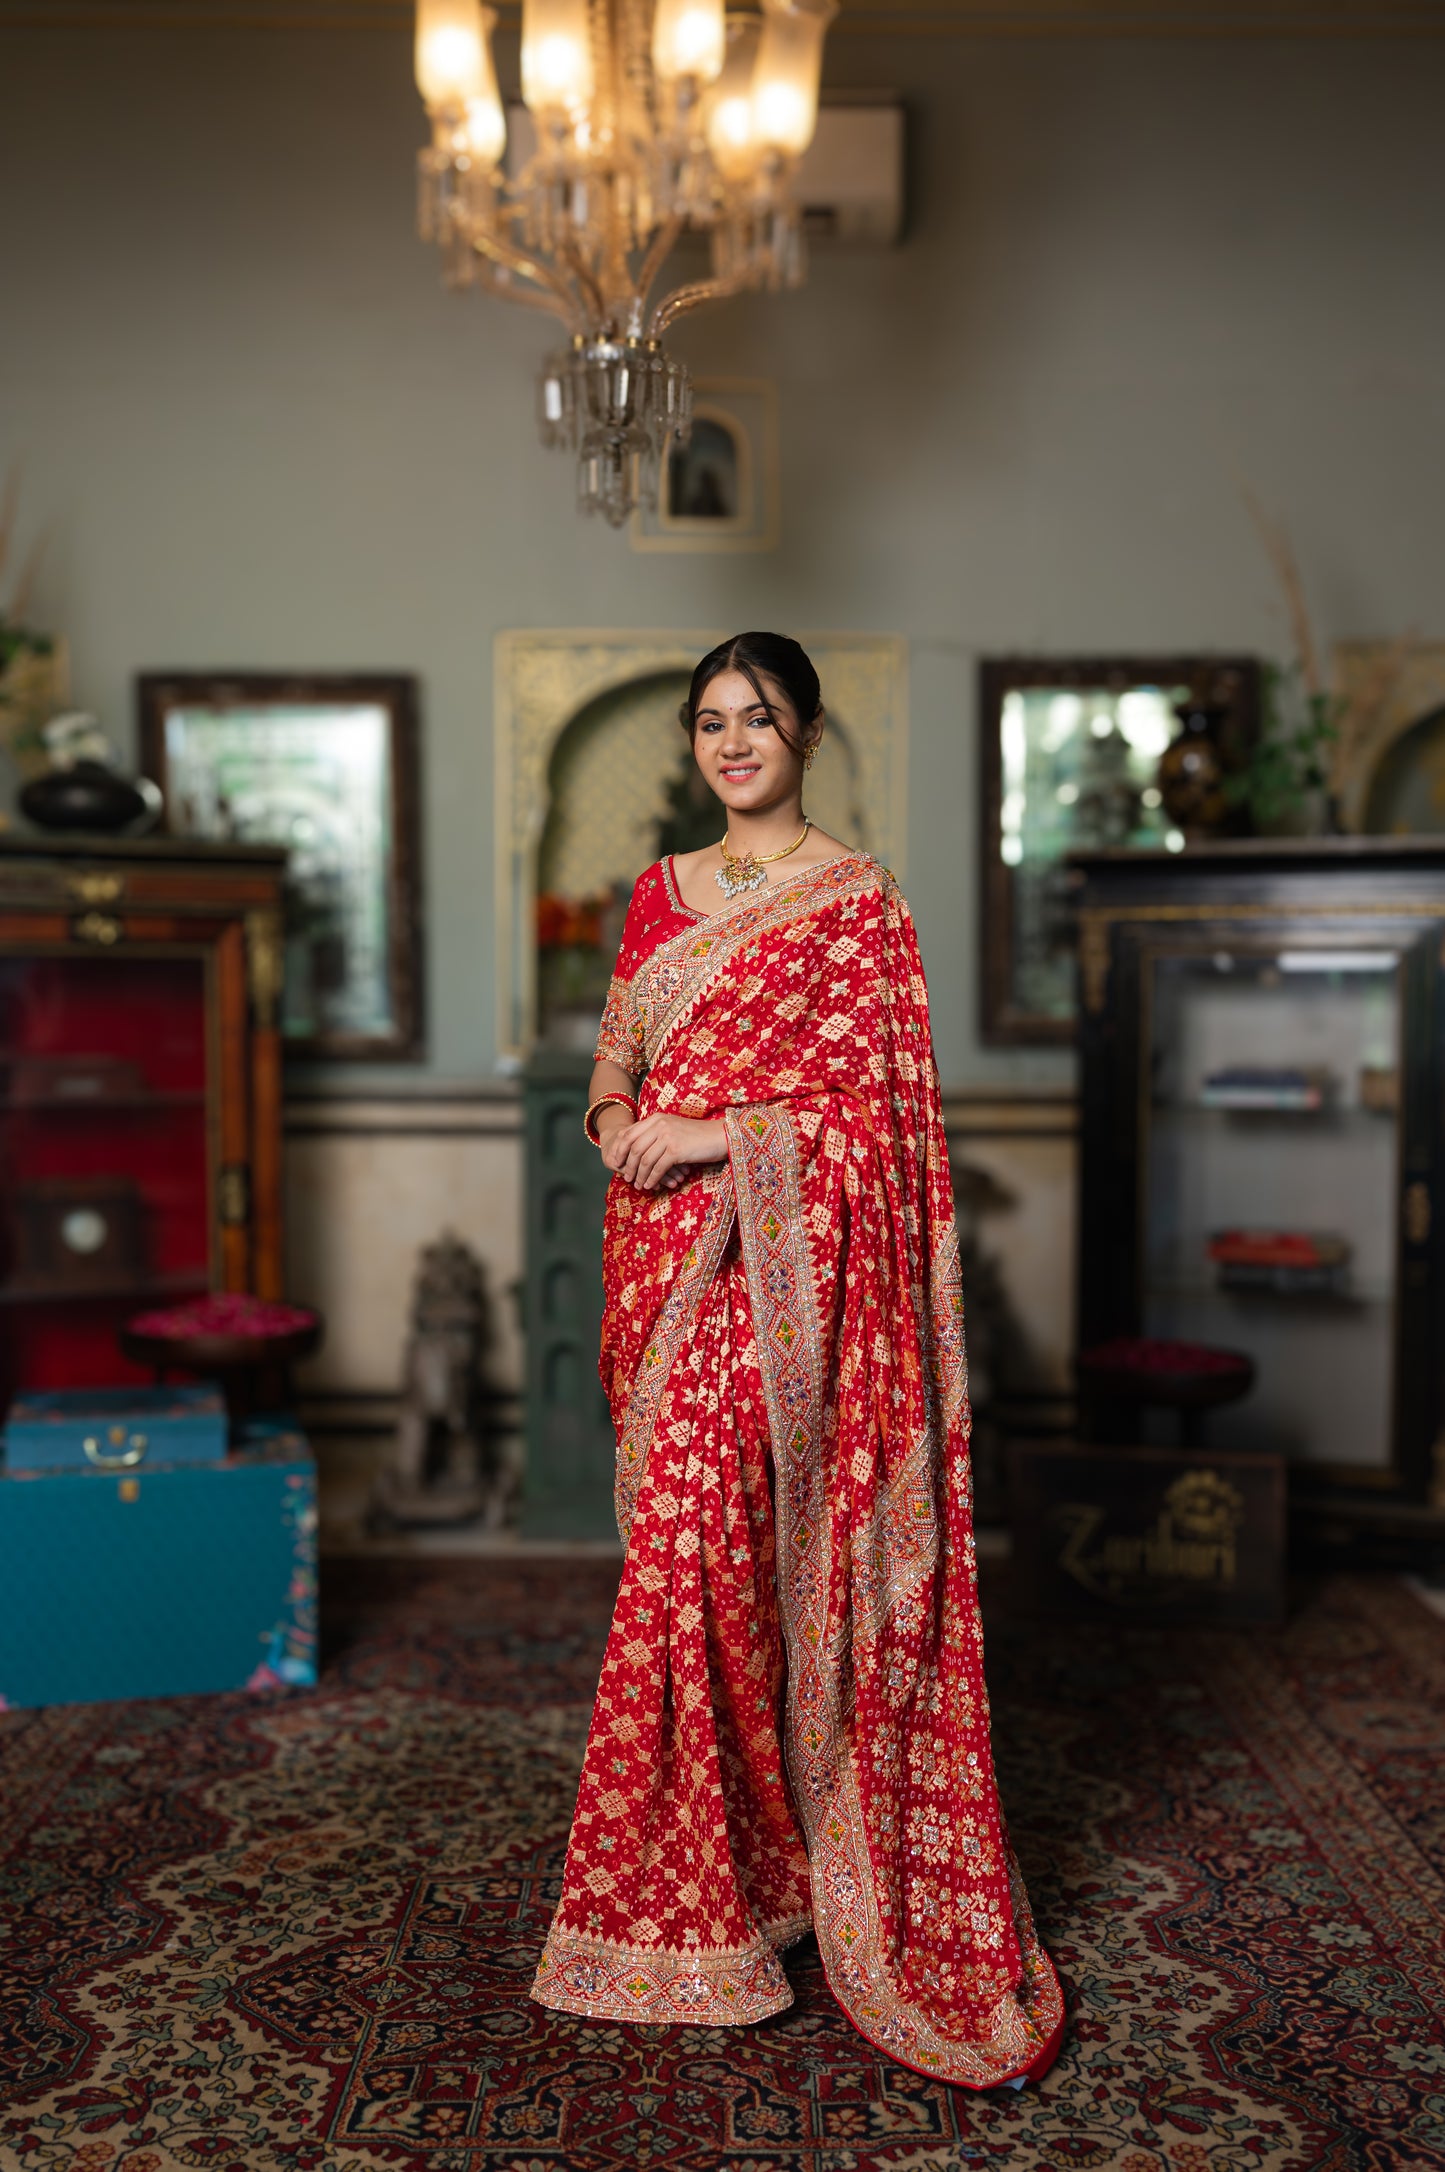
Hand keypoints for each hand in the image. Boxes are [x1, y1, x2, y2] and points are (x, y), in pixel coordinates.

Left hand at [604, 1112, 728, 1191]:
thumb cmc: (697, 1135)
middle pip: (634, 1148)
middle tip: (626, 1178)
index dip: (619, 1150)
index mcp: (656, 1118)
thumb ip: (656, 1134)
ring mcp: (667, 1136)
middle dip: (628, 1165)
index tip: (616, 1163)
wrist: (720, 1136)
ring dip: (639, 1175)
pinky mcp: (676, 1150)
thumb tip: (637, 1152)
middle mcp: (659, 1124)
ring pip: (644, 1160)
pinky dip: (652, 1179)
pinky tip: (651, 1185)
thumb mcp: (673, 1128)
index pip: (629, 1134)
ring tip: (638, 1185)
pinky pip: (657, 1168)